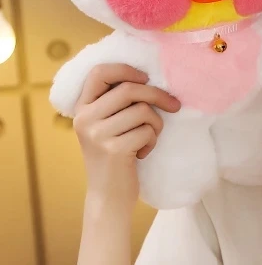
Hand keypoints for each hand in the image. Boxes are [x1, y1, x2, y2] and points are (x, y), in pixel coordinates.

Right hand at [73, 64, 180, 210]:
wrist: (108, 195)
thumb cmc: (117, 155)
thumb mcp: (108, 125)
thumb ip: (118, 103)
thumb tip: (150, 78)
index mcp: (82, 108)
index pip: (99, 73)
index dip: (126, 70)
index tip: (146, 79)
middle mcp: (85, 118)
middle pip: (129, 90)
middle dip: (158, 96)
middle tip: (175, 106)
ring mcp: (97, 134)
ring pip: (142, 111)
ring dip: (156, 124)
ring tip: (148, 138)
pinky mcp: (113, 150)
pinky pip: (147, 131)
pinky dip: (152, 141)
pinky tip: (142, 153)